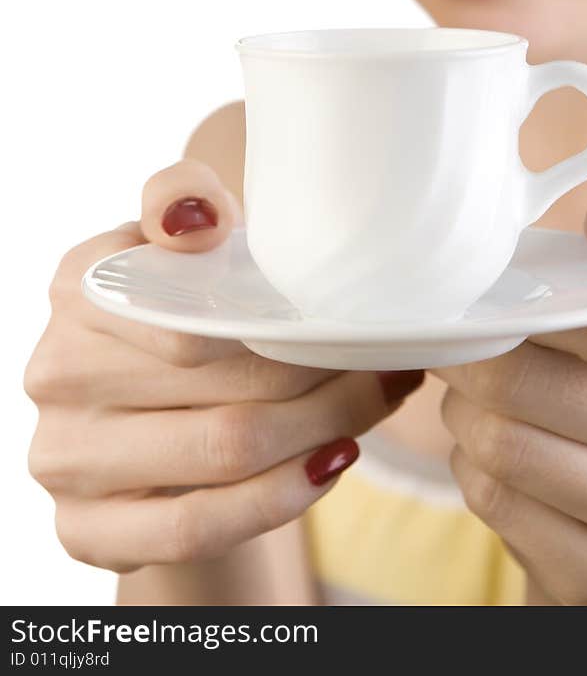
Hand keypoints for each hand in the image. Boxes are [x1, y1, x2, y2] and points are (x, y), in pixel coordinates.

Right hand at [23, 159, 423, 573]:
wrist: (149, 415)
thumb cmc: (185, 311)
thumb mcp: (187, 243)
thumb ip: (187, 198)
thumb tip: (202, 220)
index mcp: (81, 284)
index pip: (196, 311)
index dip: (288, 323)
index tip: (351, 321)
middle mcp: (57, 370)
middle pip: (226, 383)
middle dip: (326, 377)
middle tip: (387, 366)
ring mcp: (64, 457)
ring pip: (223, 453)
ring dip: (321, 431)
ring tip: (374, 406)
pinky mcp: (83, 529)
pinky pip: (195, 526)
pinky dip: (277, 500)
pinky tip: (327, 466)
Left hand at [431, 192, 586, 605]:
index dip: (525, 310)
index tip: (482, 298)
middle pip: (532, 387)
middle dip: (471, 362)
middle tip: (451, 347)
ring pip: (506, 447)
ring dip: (464, 416)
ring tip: (469, 399)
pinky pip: (499, 503)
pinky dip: (472, 471)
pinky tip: (490, 457)